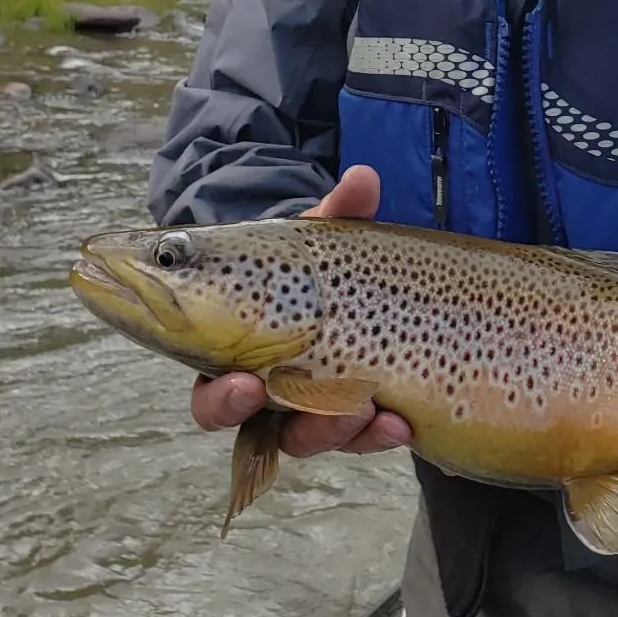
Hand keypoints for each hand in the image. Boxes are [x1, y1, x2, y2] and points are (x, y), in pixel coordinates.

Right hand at [189, 165, 412, 457]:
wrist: (359, 285)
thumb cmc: (320, 265)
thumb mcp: (327, 240)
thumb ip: (342, 211)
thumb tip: (364, 177)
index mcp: (240, 354)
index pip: (214, 394)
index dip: (224, 401)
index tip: (246, 384)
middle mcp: (270, 392)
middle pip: (264, 432)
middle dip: (280, 425)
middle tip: (308, 408)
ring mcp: (313, 410)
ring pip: (312, 438)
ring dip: (335, 431)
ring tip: (367, 410)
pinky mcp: (355, 418)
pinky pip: (361, 437)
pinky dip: (380, 432)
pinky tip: (403, 423)